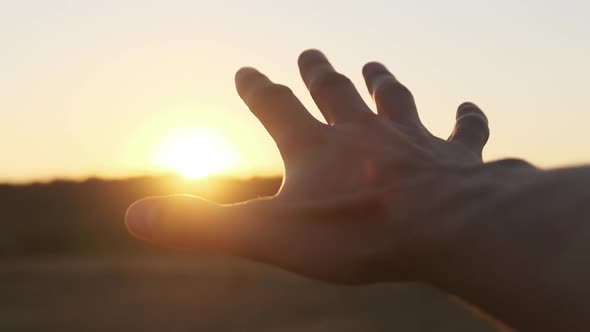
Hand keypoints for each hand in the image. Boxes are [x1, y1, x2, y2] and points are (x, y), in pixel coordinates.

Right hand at [126, 49, 489, 283]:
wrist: (442, 228)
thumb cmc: (353, 233)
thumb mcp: (267, 235)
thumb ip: (203, 226)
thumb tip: (135, 217)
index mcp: (315, 147)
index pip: (276, 107)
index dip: (258, 89)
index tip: (247, 70)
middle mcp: (363, 132)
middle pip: (336, 92)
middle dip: (320, 73)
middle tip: (311, 53)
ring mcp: (412, 140)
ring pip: (395, 100)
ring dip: (384, 82)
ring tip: (375, 65)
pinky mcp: (456, 156)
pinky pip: (464, 131)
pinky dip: (467, 120)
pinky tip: (469, 109)